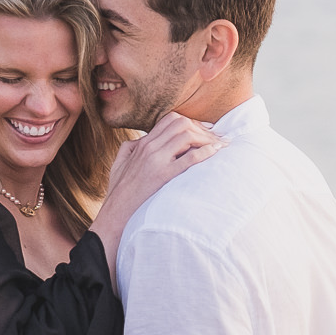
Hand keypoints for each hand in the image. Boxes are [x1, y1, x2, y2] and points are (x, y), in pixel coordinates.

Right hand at [94, 113, 222, 256]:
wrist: (114, 214)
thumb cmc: (118, 193)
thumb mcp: (119, 163)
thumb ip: (130, 148)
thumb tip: (140, 140)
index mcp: (142, 144)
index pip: (170, 120)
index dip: (191, 122)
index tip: (206, 130)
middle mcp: (149, 148)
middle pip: (181, 123)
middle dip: (202, 129)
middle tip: (218, 138)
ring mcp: (156, 161)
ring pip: (186, 135)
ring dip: (207, 138)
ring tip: (220, 145)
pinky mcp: (163, 176)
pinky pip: (189, 158)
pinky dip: (206, 152)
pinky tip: (216, 152)